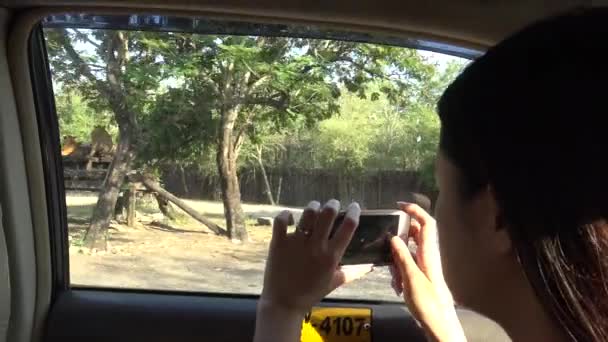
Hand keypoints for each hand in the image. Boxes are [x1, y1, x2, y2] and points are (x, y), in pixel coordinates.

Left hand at [259, 200, 372, 314]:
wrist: (284, 302)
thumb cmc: (311, 293)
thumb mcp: (335, 282)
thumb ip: (353, 273)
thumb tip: (370, 266)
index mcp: (331, 255)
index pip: (348, 226)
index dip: (354, 212)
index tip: (355, 207)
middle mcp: (316, 246)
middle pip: (328, 214)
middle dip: (333, 204)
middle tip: (333, 204)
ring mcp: (296, 242)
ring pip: (307, 213)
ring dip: (313, 207)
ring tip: (315, 208)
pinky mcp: (279, 242)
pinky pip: (281, 220)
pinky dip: (286, 215)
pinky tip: (291, 217)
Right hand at [390, 202, 465, 341]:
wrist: (440, 324)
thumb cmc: (429, 304)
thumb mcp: (411, 279)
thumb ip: (402, 257)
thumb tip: (393, 237)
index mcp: (429, 254)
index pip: (426, 223)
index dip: (415, 211)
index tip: (399, 205)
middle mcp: (428, 256)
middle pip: (414, 236)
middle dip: (398, 240)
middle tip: (387, 247)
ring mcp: (425, 266)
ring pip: (407, 252)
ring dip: (397, 261)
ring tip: (395, 278)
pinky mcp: (421, 276)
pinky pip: (407, 266)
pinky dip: (399, 272)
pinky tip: (398, 286)